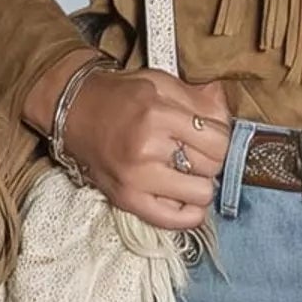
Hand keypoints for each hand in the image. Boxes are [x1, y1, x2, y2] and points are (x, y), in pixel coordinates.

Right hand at [61, 67, 233, 231]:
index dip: (222, 138)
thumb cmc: (119, 96)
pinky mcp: (126, 201)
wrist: (75, 111)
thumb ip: (197, 99)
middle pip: (211, 167)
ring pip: (199, 195)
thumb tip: (226, 117)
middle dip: (212, 158)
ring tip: (188, 171)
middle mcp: (146, 150)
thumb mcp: (160, 81)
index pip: (218, 141)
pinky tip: (185, 197)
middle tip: (198, 151)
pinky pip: (173, 220)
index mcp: (157, 115)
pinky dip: (188, 213)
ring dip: (200, 184)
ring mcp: (136, 180)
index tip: (213, 135)